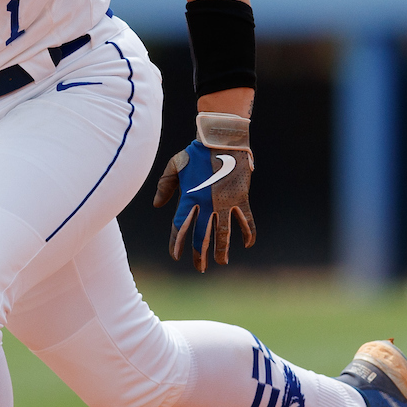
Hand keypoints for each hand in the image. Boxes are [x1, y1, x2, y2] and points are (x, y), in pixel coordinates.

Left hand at [153, 112, 255, 269]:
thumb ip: (164, 185)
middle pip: (201, 235)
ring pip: (223, 233)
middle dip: (199, 254)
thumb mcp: (175, 165)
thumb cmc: (195, 152)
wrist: (220, 139)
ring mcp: (224, 202)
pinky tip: (247, 245)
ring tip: (221, 262)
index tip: (176, 256)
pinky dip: (248, 233)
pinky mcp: (240, 198)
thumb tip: (158, 205)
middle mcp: (206, 204)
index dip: (177, 243)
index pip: (180, 226)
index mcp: (188, 197)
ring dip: (222, 250)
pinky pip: (246, 220)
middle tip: (200, 267)